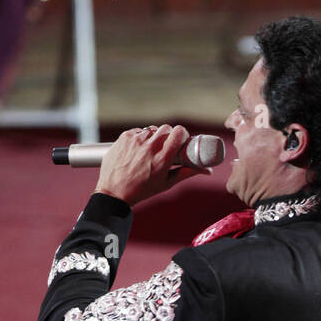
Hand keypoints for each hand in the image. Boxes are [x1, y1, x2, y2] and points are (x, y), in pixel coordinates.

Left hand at [93, 124, 211, 206]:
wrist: (114, 192)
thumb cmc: (142, 190)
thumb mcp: (166, 183)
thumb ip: (187, 173)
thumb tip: (207, 170)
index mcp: (162, 159)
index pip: (179, 132)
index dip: (182, 134)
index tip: (181, 140)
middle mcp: (150, 147)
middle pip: (167, 128)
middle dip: (169, 136)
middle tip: (166, 147)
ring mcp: (136, 140)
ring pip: (152, 129)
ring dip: (154, 138)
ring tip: (150, 152)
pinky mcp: (126, 136)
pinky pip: (139, 132)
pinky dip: (141, 139)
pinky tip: (138, 151)